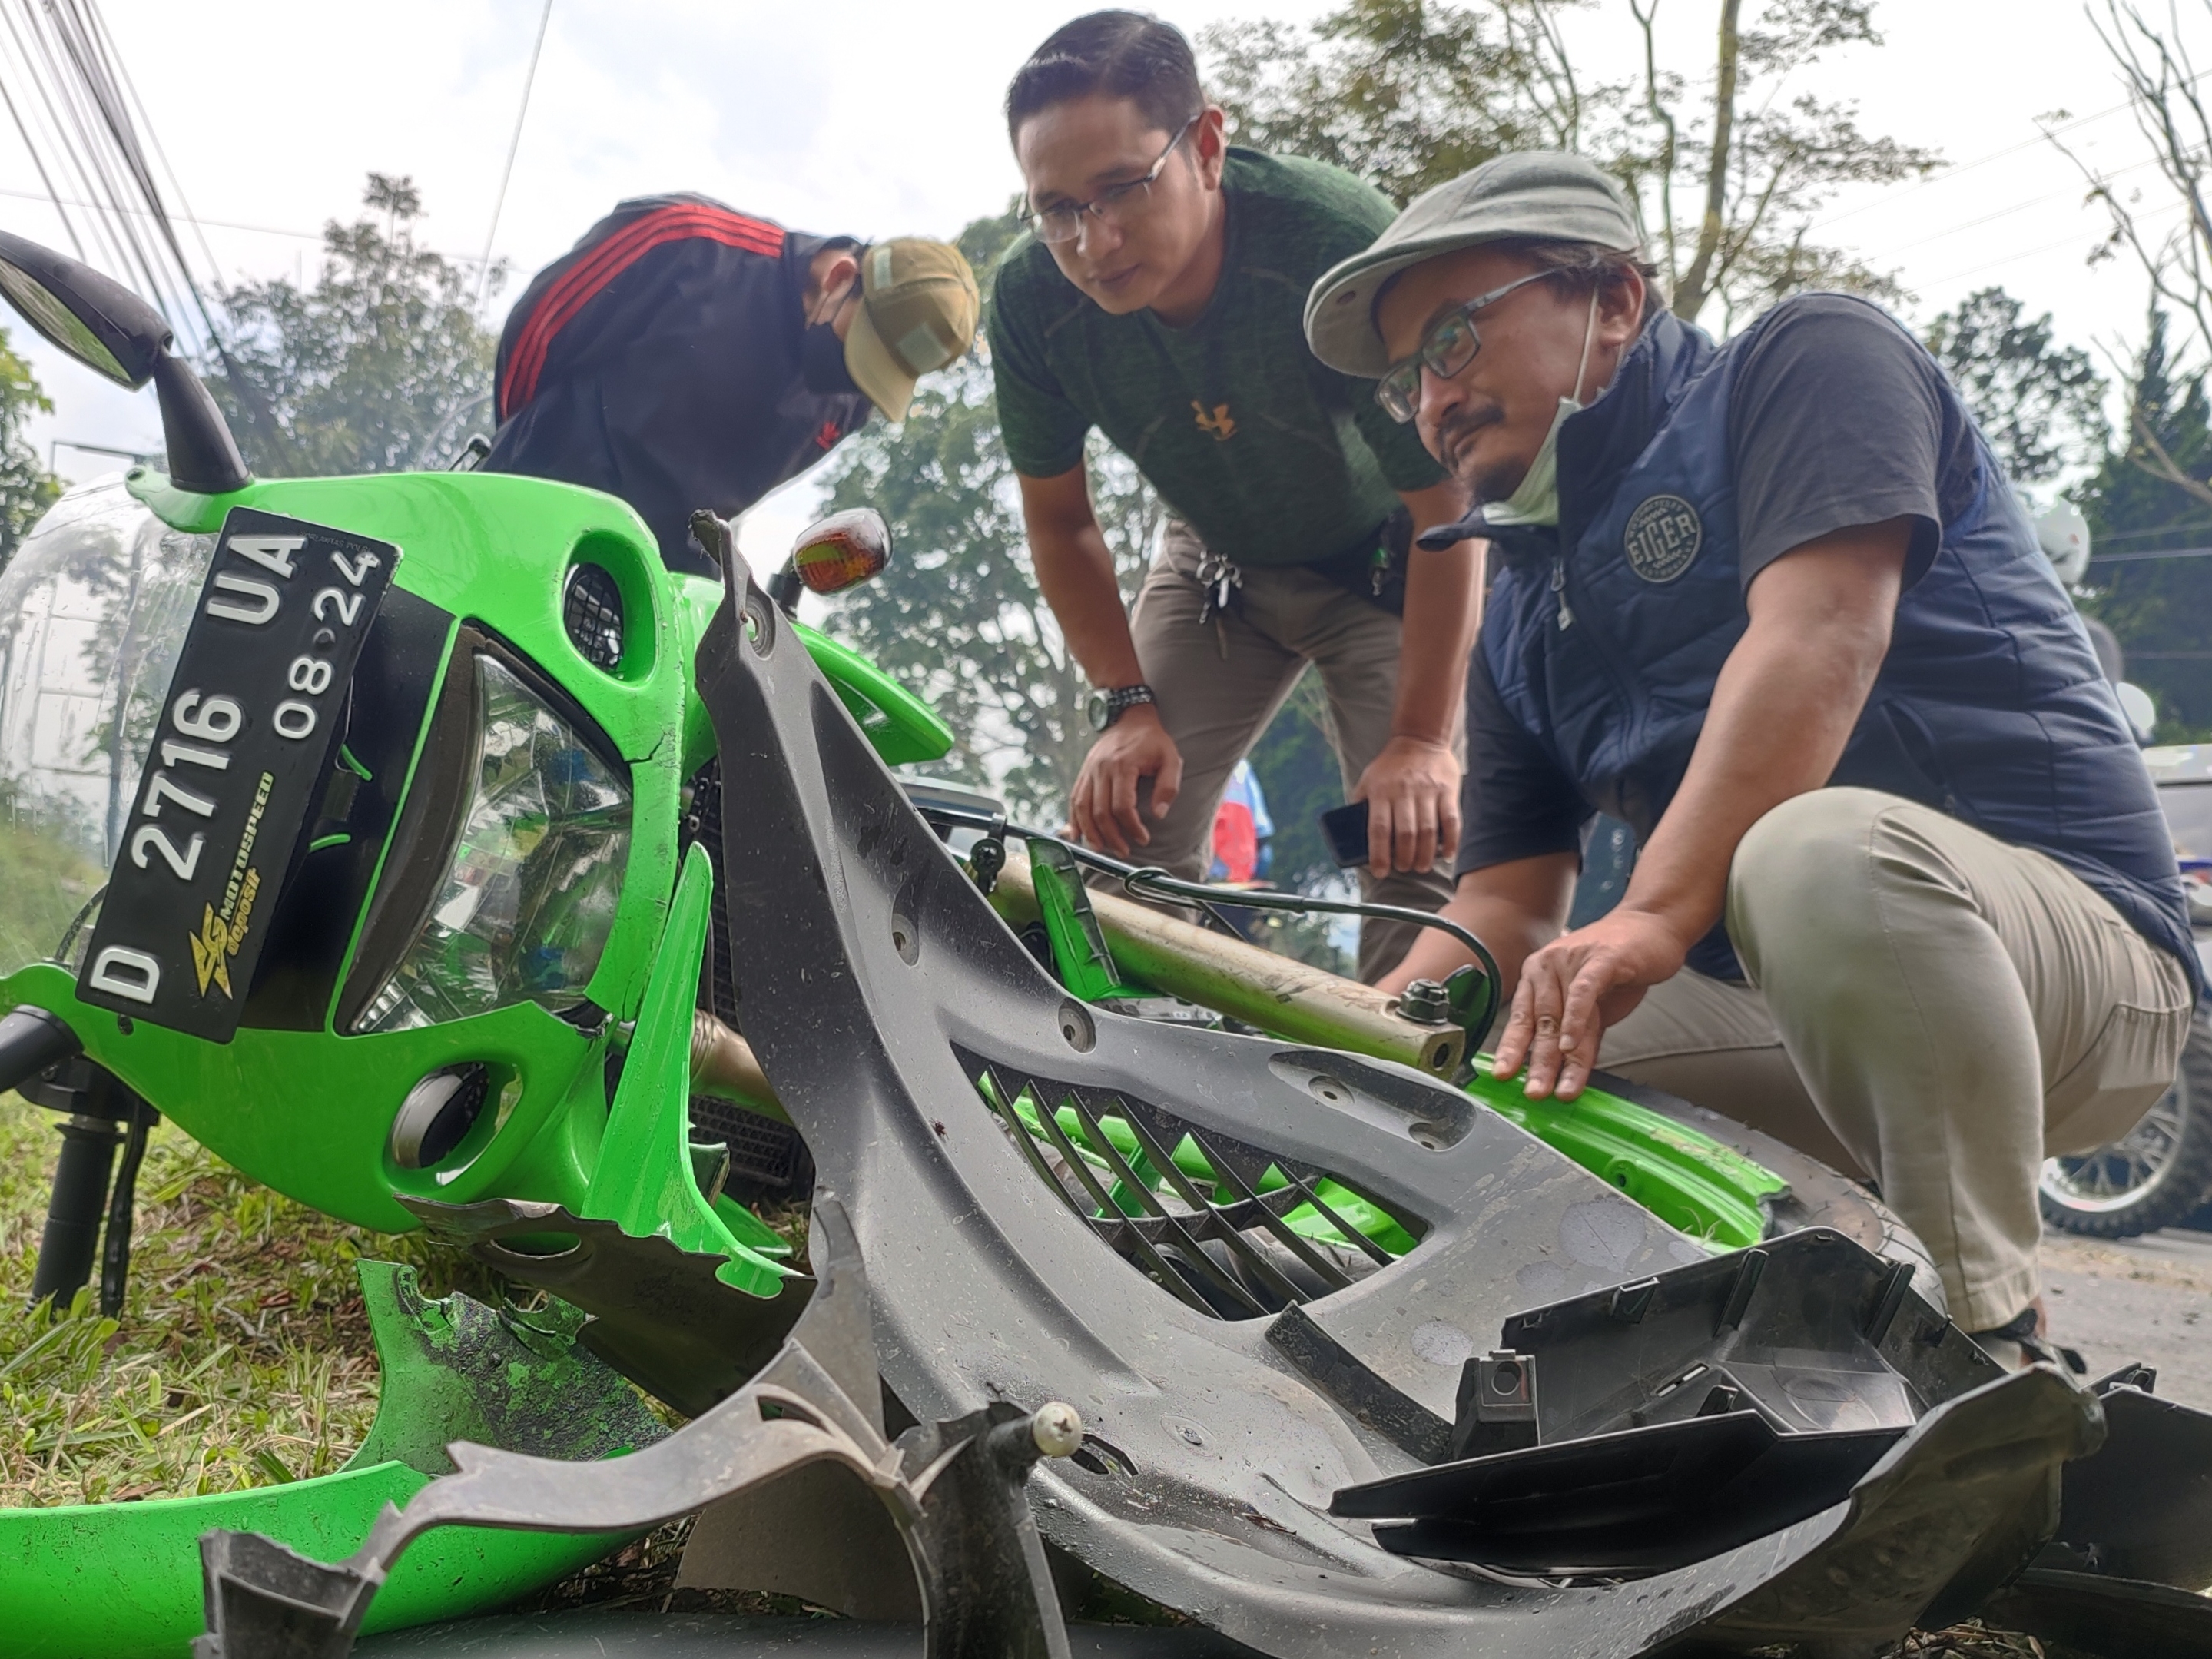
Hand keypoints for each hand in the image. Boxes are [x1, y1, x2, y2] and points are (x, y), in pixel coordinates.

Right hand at [1068, 705, 1181, 857]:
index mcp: (1123, 765)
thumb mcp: (1171, 759)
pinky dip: (1074, 820)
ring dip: (1091, 833)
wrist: (1130, 718)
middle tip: (1124, 851)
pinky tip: (1079, 835)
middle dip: (1112, 836)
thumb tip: (1158, 815)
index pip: (1122, 806)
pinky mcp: (1083, 773)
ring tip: (1102, 849)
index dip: (1132, 827)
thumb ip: (1168, 788)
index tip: (1143, 838)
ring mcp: (1089, 771)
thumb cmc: (1153, 741)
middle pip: (1100, 812)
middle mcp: (1101, 769)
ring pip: (1083, 808)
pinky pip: (1074, 800)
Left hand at [1352, 736, 1461, 877]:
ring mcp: (1427, 791)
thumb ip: (1361, 804)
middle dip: (1404, 858)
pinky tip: (1447, 855)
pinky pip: (1451, 820)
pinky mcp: (1447, 791)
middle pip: (1405, 834)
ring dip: (1425, 855)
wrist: (1420, 738)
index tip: (1379, 871)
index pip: (1379, 829)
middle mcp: (1404, 792)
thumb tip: (1352, 833)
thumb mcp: (1368, 779)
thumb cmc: (1390, 765)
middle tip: (1403, 868)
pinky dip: (1451, 841)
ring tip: (1421, 866)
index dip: (1379, 854)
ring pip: (1428, 831)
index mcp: (1381, 792)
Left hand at [1491, 909, 1688, 1099]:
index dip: (1513, 1050)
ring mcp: (1570, 961)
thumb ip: (1580, 1034)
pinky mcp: (1600, 959)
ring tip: (1558, 1087)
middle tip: (1533, 1093)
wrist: (1652, 926)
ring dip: (1558, 1056)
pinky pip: (1582, 992)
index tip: (1504, 1077)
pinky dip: (1576, 1020)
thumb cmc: (1620, 964)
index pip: (1521, 1020)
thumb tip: (1565, 1071)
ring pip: (1560, 1015)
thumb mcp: (1594, 1005)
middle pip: (1540, 1023)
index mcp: (1538, 976)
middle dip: (1536, 1064)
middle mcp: (1547, 967)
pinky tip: (1571, 1045)